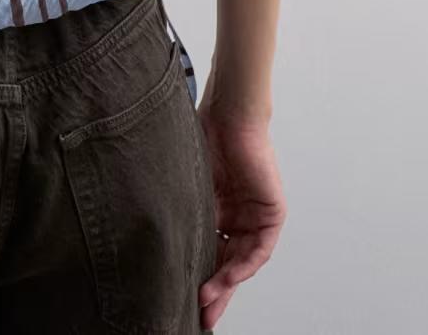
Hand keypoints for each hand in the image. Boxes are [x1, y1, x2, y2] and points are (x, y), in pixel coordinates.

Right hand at [195, 105, 286, 331]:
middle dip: (214, 292)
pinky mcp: (272, 212)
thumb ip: (182, 210)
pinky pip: (260, 248)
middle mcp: (237, 216)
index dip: (198, 276)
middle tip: (201, 316)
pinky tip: (228, 277)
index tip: (184, 299)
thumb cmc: (203, 136)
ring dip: (226, 283)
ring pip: (243, 260)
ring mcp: (255, 214)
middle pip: (227, 262)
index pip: (210, 251)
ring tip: (207, 301)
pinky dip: (244, 264)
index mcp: (217, 210)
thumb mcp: (188, 185)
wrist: (228, 112)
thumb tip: (155, 239)